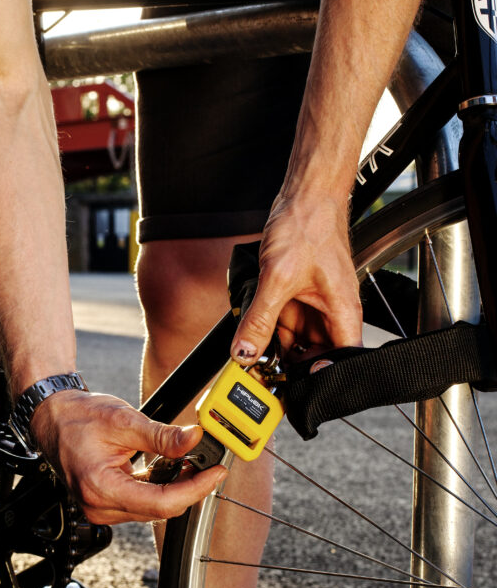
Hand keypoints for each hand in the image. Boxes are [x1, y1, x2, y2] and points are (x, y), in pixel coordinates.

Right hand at [30, 390, 227, 524]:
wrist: (51, 418)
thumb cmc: (77, 418)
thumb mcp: (124, 421)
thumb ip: (162, 435)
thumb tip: (194, 439)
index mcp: (101, 487)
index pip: (162, 502)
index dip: (195, 489)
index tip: (216, 473)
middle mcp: (99, 506)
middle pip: (160, 509)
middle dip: (189, 488)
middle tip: (208, 463)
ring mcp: (100, 509)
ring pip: (152, 509)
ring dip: (175, 489)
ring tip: (188, 463)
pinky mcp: (104, 504)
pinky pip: (140, 504)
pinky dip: (158, 488)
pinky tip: (168, 470)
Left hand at [231, 193, 362, 363]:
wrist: (304, 197)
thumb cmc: (308, 226)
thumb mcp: (277, 278)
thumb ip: (260, 319)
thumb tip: (245, 352)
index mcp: (342, 313)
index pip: (341, 362)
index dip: (321, 380)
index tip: (295, 391)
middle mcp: (330, 314)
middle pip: (314, 357)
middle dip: (290, 368)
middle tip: (260, 376)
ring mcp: (312, 307)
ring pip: (294, 343)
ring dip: (273, 351)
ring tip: (249, 359)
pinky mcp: (295, 298)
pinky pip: (281, 326)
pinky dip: (265, 333)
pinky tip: (248, 336)